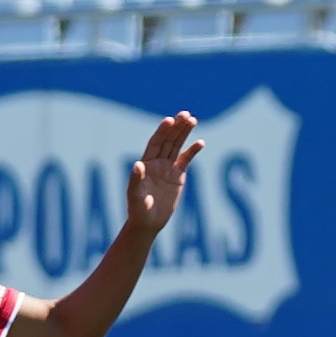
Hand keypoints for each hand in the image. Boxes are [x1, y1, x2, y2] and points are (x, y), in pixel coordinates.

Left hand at [125, 110, 201, 228]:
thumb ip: (136, 180)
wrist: (148, 222)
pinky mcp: (178, 176)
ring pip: (177, 146)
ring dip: (185, 133)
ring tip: (193, 119)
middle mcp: (157, 162)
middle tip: (186, 114)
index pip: (155, 143)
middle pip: (168, 140)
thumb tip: (138, 164)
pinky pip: (186, 160)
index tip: (170, 120)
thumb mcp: (135, 196)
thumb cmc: (138, 210)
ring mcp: (168, 168)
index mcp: (146, 163)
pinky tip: (200, 142)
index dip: (162, 131)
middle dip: (176, 127)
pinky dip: (193, 151)